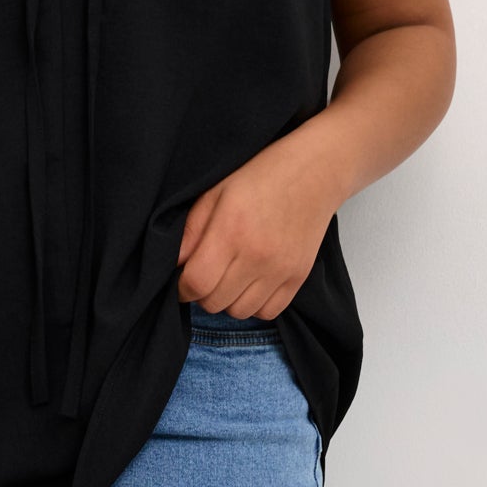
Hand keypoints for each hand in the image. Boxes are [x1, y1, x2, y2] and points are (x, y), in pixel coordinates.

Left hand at [176, 131, 336, 320]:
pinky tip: (251, 282)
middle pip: (215, 302)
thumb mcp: (215, 192)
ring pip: (239, 312)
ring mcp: (280, 270)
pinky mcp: (298, 278)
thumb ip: (191, 230)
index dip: (182, 287)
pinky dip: (254, 304)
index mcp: (231, 231)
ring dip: (228, 300)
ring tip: (230, 276)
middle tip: (207, 272)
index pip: (196, 283)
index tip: (183, 279)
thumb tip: (173, 263)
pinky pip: (267, 312)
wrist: (313, 173)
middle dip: (203, 292)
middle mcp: (256, 256)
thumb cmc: (260, 177)